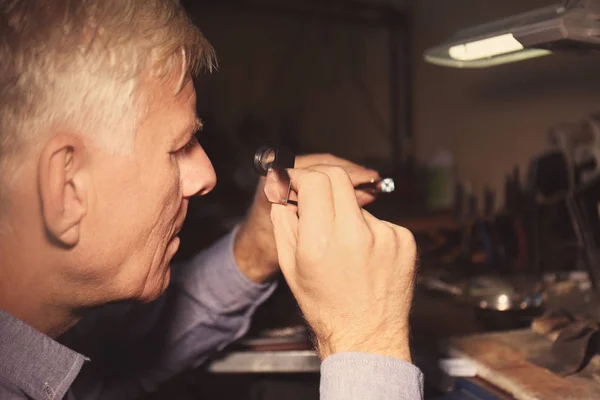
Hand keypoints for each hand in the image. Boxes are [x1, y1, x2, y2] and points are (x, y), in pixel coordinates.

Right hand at [270, 166, 416, 361]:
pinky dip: (367, 230)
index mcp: (322, 241)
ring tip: (343, 246)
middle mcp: (356, 234)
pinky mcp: (404, 240)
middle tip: (314, 195)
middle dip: (321, 181)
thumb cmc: (326, 306)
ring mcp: (385, 235)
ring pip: (357, 203)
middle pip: (338, 178)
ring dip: (344, 213)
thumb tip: (282, 193)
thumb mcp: (292, 267)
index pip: (315, 180)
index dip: (301, 176)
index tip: (295, 181)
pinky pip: (379, 221)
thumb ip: (284, 223)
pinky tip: (364, 255)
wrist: (367, 336)